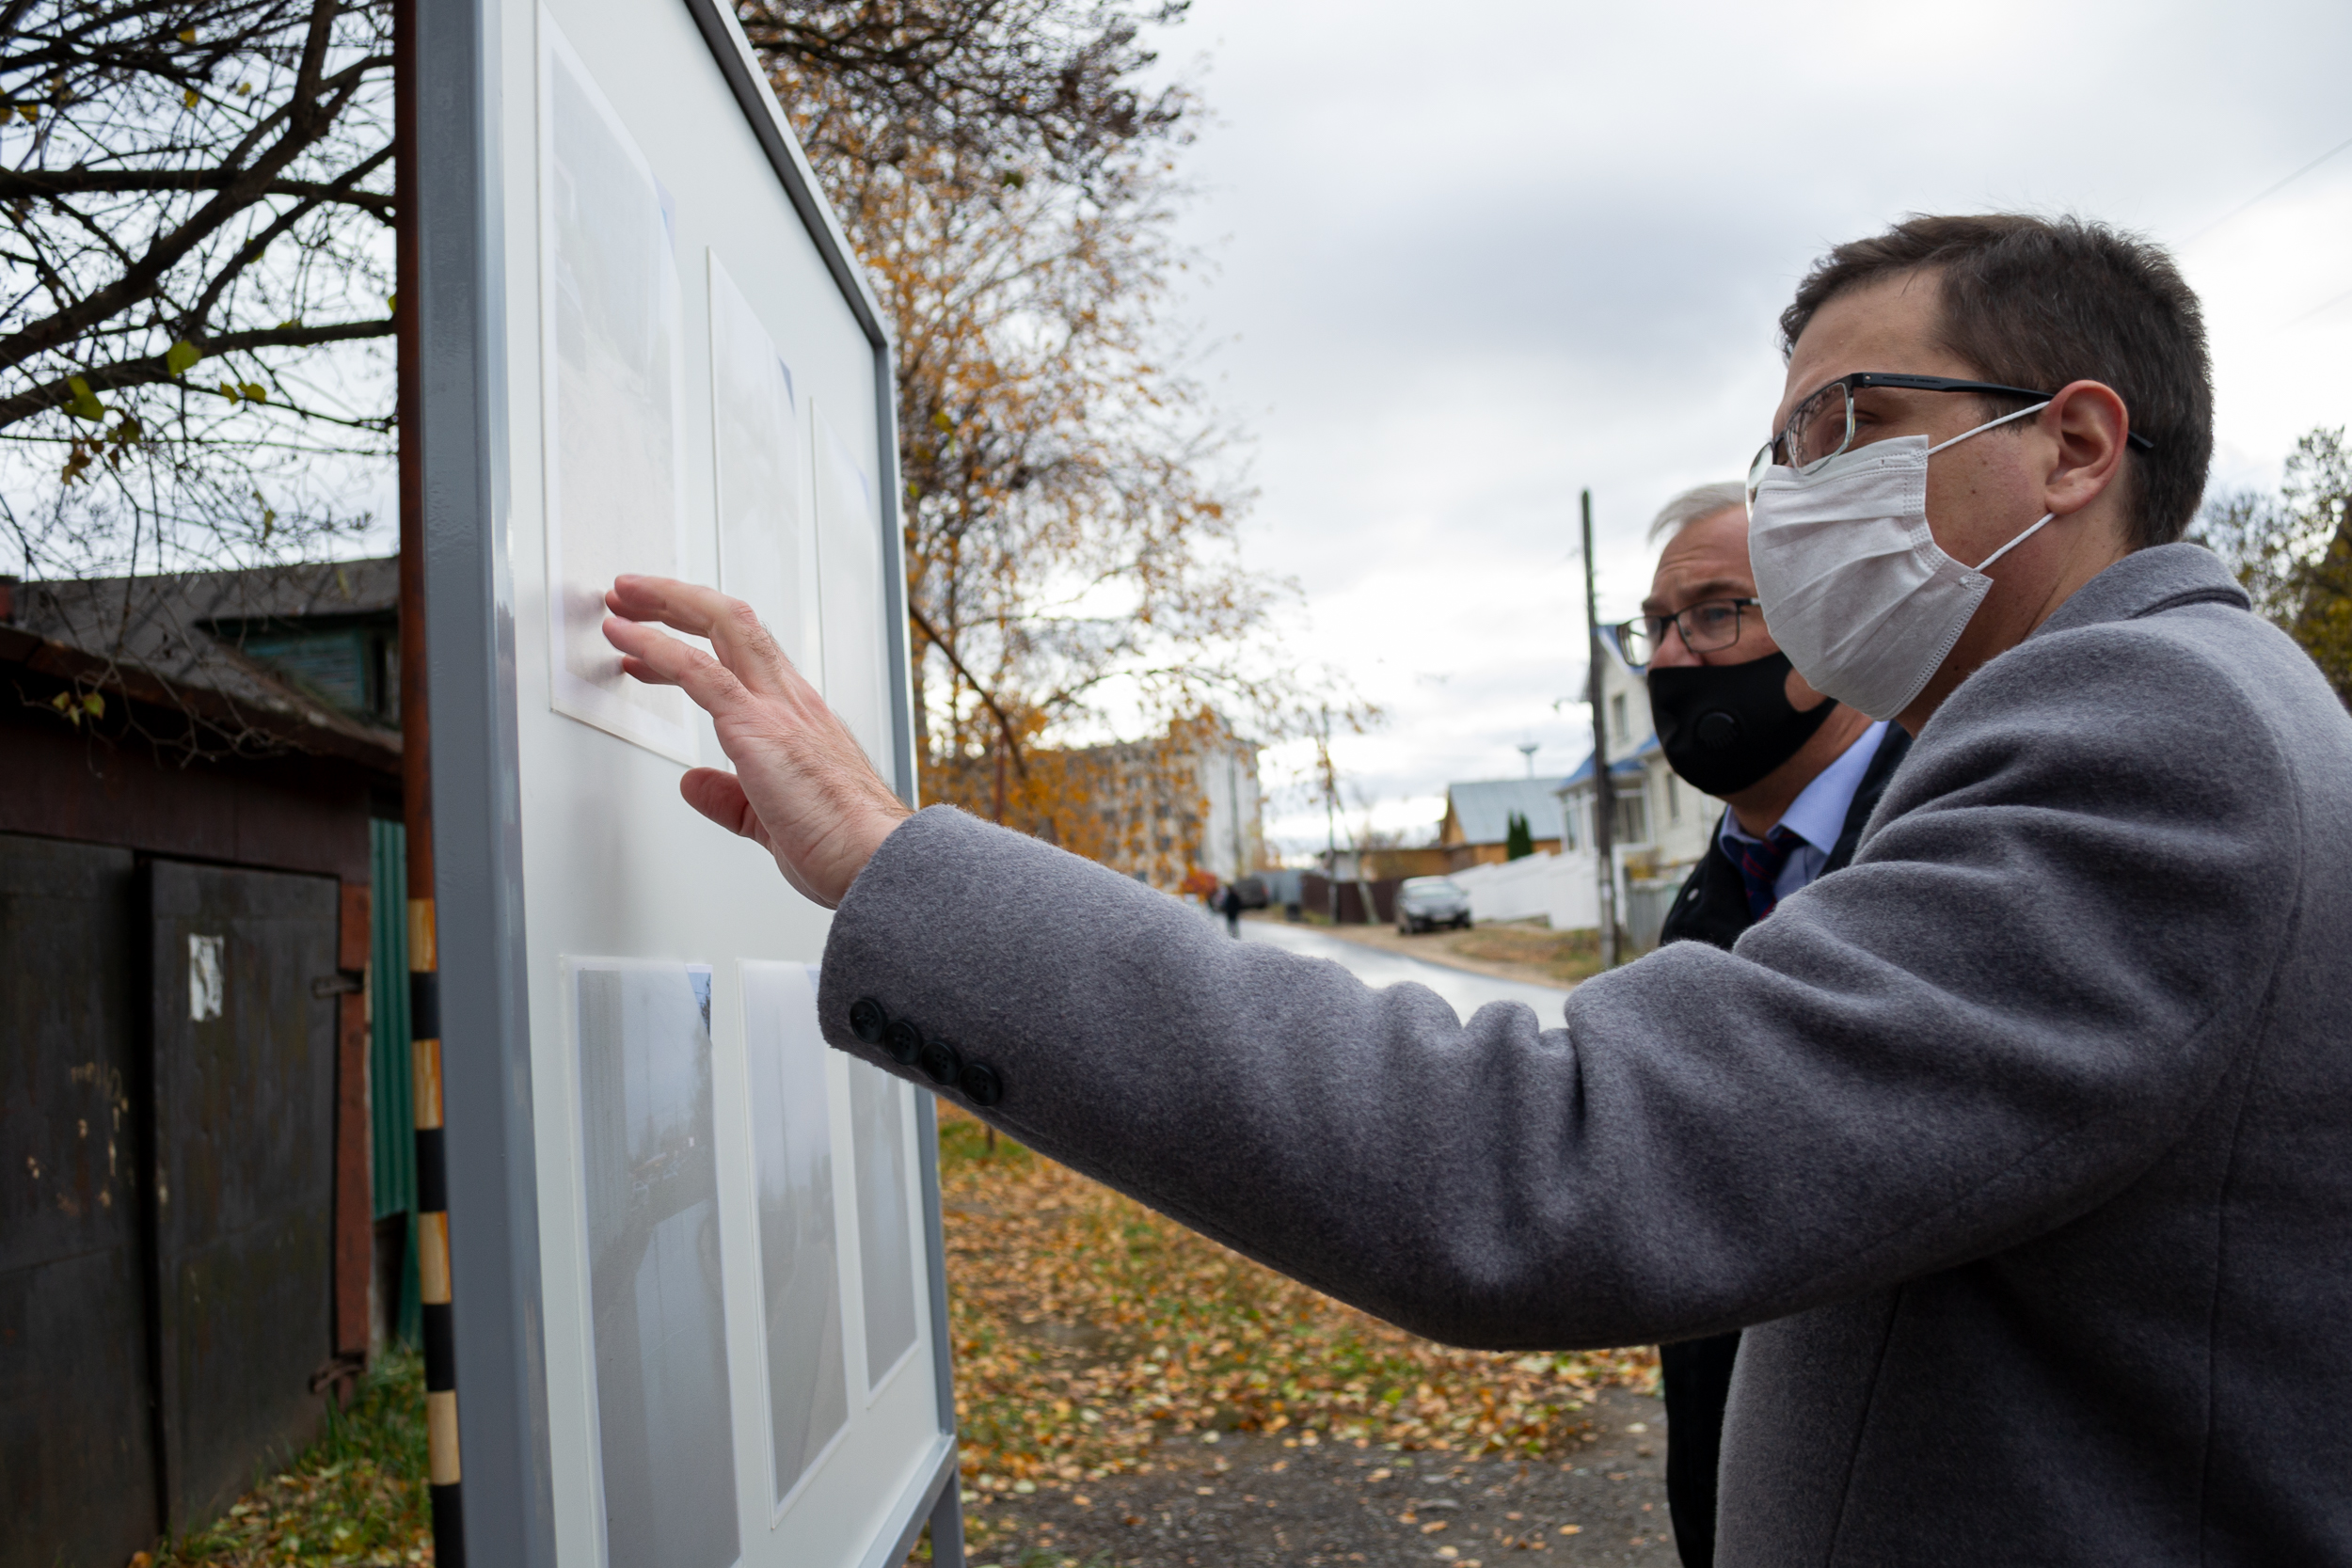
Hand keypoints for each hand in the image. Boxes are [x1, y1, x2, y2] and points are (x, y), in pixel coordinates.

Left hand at [601, 576, 910, 907]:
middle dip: (678, 601)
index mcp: (798, 718)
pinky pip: (700, 672)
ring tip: (620, 600)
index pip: (744, 656)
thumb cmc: (844, 845)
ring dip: (665, 605)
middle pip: (732, 622)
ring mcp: (777, 708)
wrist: (877, 860)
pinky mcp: (758, 726)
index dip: (695, 639)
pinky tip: (625, 641)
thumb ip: (729, 798)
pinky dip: (656, 647)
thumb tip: (694, 784)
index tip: (651, 642)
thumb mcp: (769, 819)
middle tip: (630, 596)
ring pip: (722, 625)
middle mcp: (790, 700)